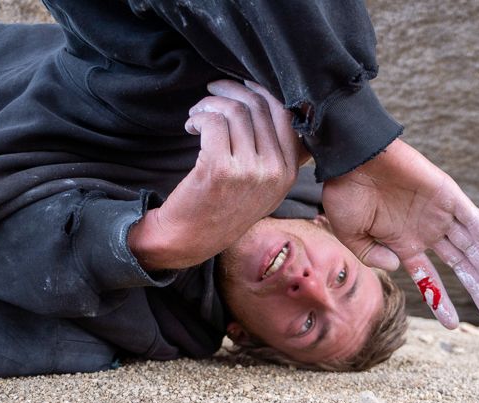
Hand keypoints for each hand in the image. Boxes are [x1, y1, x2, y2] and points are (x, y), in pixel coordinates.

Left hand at [129, 80, 302, 269]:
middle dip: (230, 92)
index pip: (285, 115)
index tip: (240, 87)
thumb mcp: (264, 187)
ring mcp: (250, 171)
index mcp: (289, 173)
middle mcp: (275, 172)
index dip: (260, 92)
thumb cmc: (222, 208)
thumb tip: (274, 105)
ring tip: (197, 115)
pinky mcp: (220, 169)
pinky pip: (213, 122)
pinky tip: (191, 126)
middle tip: (210, 93)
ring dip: (209, 105)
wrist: (189, 239)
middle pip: (258, 108)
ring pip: (235, 111)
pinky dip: (198, 117)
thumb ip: (276, 154)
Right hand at [322, 139, 478, 327]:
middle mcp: (425, 230)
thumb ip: (371, 256)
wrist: (352, 155)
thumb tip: (400, 269)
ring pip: (470, 246)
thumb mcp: (350, 234)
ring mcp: (438, 213)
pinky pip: (472, 219)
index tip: (453, 323)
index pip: (428, 277)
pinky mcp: (447, 194)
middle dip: (476, 287)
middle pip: (458, 264)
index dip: (440, 300)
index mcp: (402, 242)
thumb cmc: (345, 192)